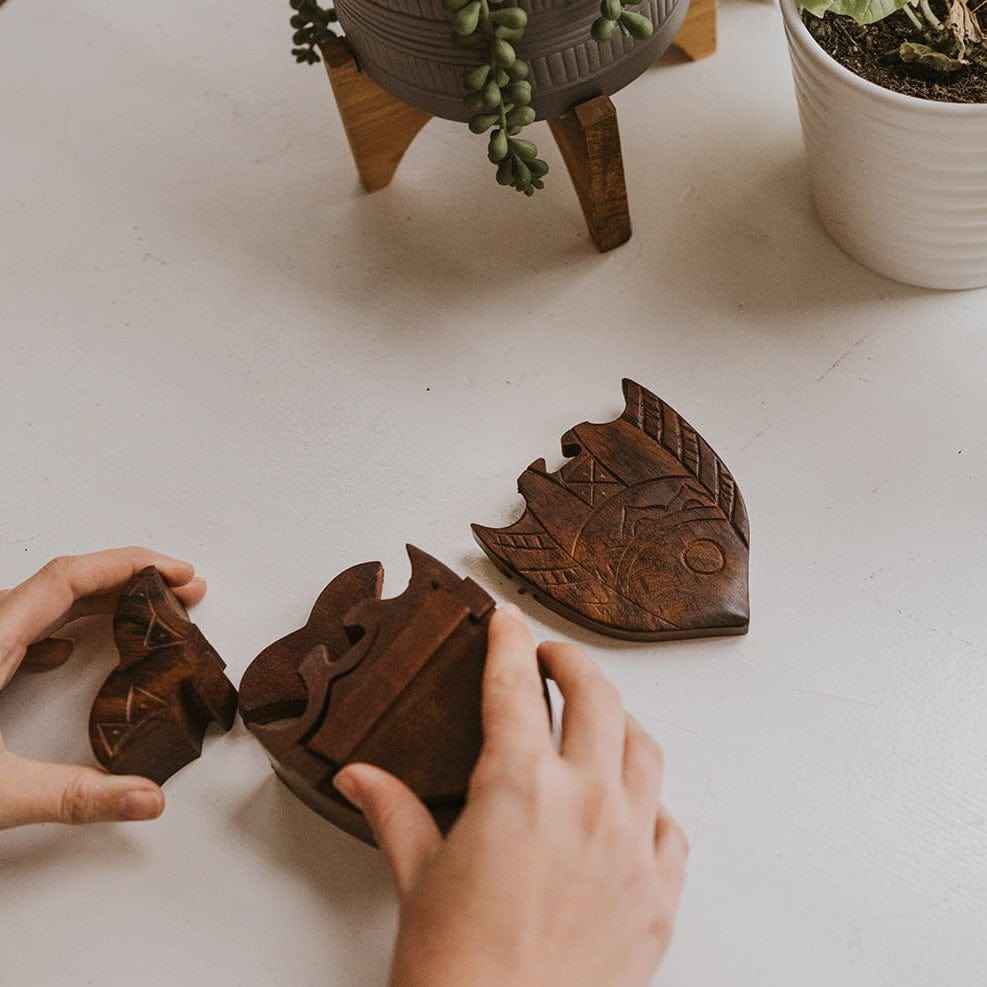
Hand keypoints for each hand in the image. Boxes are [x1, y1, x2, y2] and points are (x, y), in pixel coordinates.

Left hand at [0, 547, 205, 828]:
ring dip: (99, 601)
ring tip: (145, 612)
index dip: (130, 565)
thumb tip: (148, 800)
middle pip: (63, 582)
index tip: (176, 572)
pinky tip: (69, 652)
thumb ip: (75, 797)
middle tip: (183, 590)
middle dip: (130, 579)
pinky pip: (19, 630)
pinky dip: (60, 628)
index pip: (69, 578)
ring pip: (41, 604)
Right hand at [333, 605, 687, 986]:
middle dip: (572, 664)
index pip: (515, 687)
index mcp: (520, 787)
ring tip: (597, 719)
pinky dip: (650, 804)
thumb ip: (392, 811)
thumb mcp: (417, 877)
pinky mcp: (659, 895)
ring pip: (644, 751)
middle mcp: (586, 803)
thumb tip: (357, 776)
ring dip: (619, 722)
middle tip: (551, 658)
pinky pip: (671, 826)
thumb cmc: (453, 968)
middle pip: (597, 699)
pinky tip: (630, 807)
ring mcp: (632, 847)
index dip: (510, 642)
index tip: (508, 620)